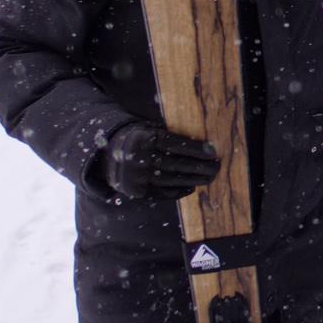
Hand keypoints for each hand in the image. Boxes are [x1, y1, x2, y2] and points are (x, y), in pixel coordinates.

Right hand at [101, 122, 219, 200]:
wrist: (106, 156)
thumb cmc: (135, 138)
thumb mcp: (146, 129)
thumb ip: (167, 135)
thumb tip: (199, 142)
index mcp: (142, 139)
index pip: (173, 144)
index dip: (195, 149)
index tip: (212, 152)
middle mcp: (139, 160)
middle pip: (176, 164)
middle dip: (200, 167)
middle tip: (217, 167)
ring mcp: (138, 178)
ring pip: (172, 180)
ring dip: (194, 180)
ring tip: (209, 177)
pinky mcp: (138, 192)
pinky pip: (163, 193)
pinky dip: (179, 191)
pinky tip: (192, 186)